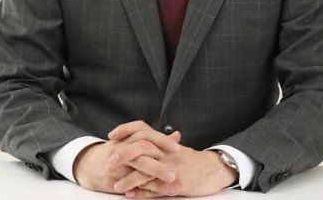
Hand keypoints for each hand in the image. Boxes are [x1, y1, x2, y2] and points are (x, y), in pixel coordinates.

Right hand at [72, 124, 180, 193]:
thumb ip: (156, 141)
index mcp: (127, 137)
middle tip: (177, 160)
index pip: (146, 132)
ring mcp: (117, 163)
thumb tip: (177, 137)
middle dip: (161, 154)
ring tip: (170, 178)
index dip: (162, 139)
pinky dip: (145, 187)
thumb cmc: (116, 152)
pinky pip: (131, 182)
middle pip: (143, 146)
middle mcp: (122, 147)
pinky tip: (156, 189)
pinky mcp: (114, 178)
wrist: (88, 165)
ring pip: (138, 164)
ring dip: (156, 170)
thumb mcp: (133, 143)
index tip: (177, 147)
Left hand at [109, 120, 236, 197]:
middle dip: (124, 154)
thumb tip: (141, 139)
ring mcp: (170, 168)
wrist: (212, 170)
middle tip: (110, 159)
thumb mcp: (174, 148)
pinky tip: (129, 195)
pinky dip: (141, 193)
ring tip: (115, 185)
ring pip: (146, 171)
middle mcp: (166, 152)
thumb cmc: (191, 159)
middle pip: (142, 147)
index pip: (142, 128)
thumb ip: (158, 144)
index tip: (112, 135)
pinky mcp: (175, 184)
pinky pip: (154, 189)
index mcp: (164, 142)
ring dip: (129, 179)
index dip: (126, 129)